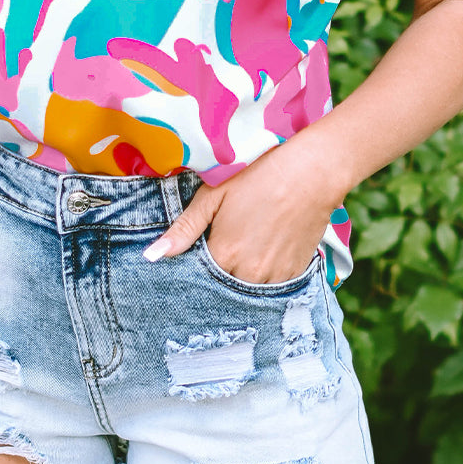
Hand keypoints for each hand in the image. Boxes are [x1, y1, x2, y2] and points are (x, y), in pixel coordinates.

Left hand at [144, 140, 344, 284]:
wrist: (311, 173)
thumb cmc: (258, 176)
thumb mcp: (214, 195)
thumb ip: (183, 228)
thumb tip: (151, 256)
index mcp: (223, 254)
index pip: (198, 276)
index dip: (196, 265)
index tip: (199, 252)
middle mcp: (247, 273)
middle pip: (222, 286)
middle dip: (217, 273)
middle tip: (224, 247)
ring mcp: (273, 277)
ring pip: (247, 290)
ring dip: (241, 277)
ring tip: (245, 249)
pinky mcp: (294, 274)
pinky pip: (271, 288)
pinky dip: (264, 277)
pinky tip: (264, 253)